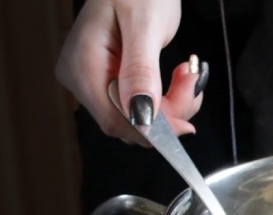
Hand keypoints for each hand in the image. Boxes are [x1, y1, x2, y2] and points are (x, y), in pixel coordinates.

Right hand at [55, 0, 205, 140]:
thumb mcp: (144, 25)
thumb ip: (140, 70)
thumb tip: (140, 115)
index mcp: (82, 65)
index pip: (115, 119)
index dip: (151, 130)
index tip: (185, 126)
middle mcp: (82, 77)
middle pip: (128, 121)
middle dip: (167, 113)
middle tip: (190, 83)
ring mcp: (96, 79)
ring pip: (139, 115)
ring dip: (172, 104)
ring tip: (186, 72)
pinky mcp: (112, 78)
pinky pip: (141, 103)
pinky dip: (167, 97)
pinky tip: (177, 76)